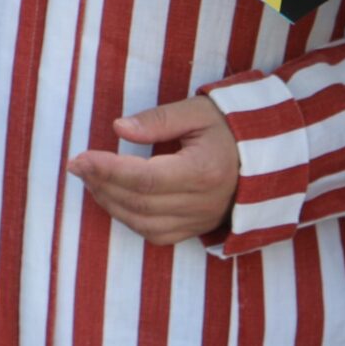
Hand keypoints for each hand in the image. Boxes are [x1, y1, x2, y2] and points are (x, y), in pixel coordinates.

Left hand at [66, 96, 240, 244]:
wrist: (267, 156)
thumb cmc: (230, 128)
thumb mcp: (198, 111)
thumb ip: (158, 120)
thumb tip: (118, 129)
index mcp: (204, 171)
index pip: (145, 178)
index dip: (108, 170)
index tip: (80, 157)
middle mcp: (201, 203)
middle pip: (138, 202)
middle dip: (101, 184)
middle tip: (78, 165)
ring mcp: (199, 221)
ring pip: (142, 223)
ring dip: (109, 202)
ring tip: (91, 178)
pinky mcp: (195, 229)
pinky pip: (154, 234)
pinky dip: (128, 219)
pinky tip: (114, 198)